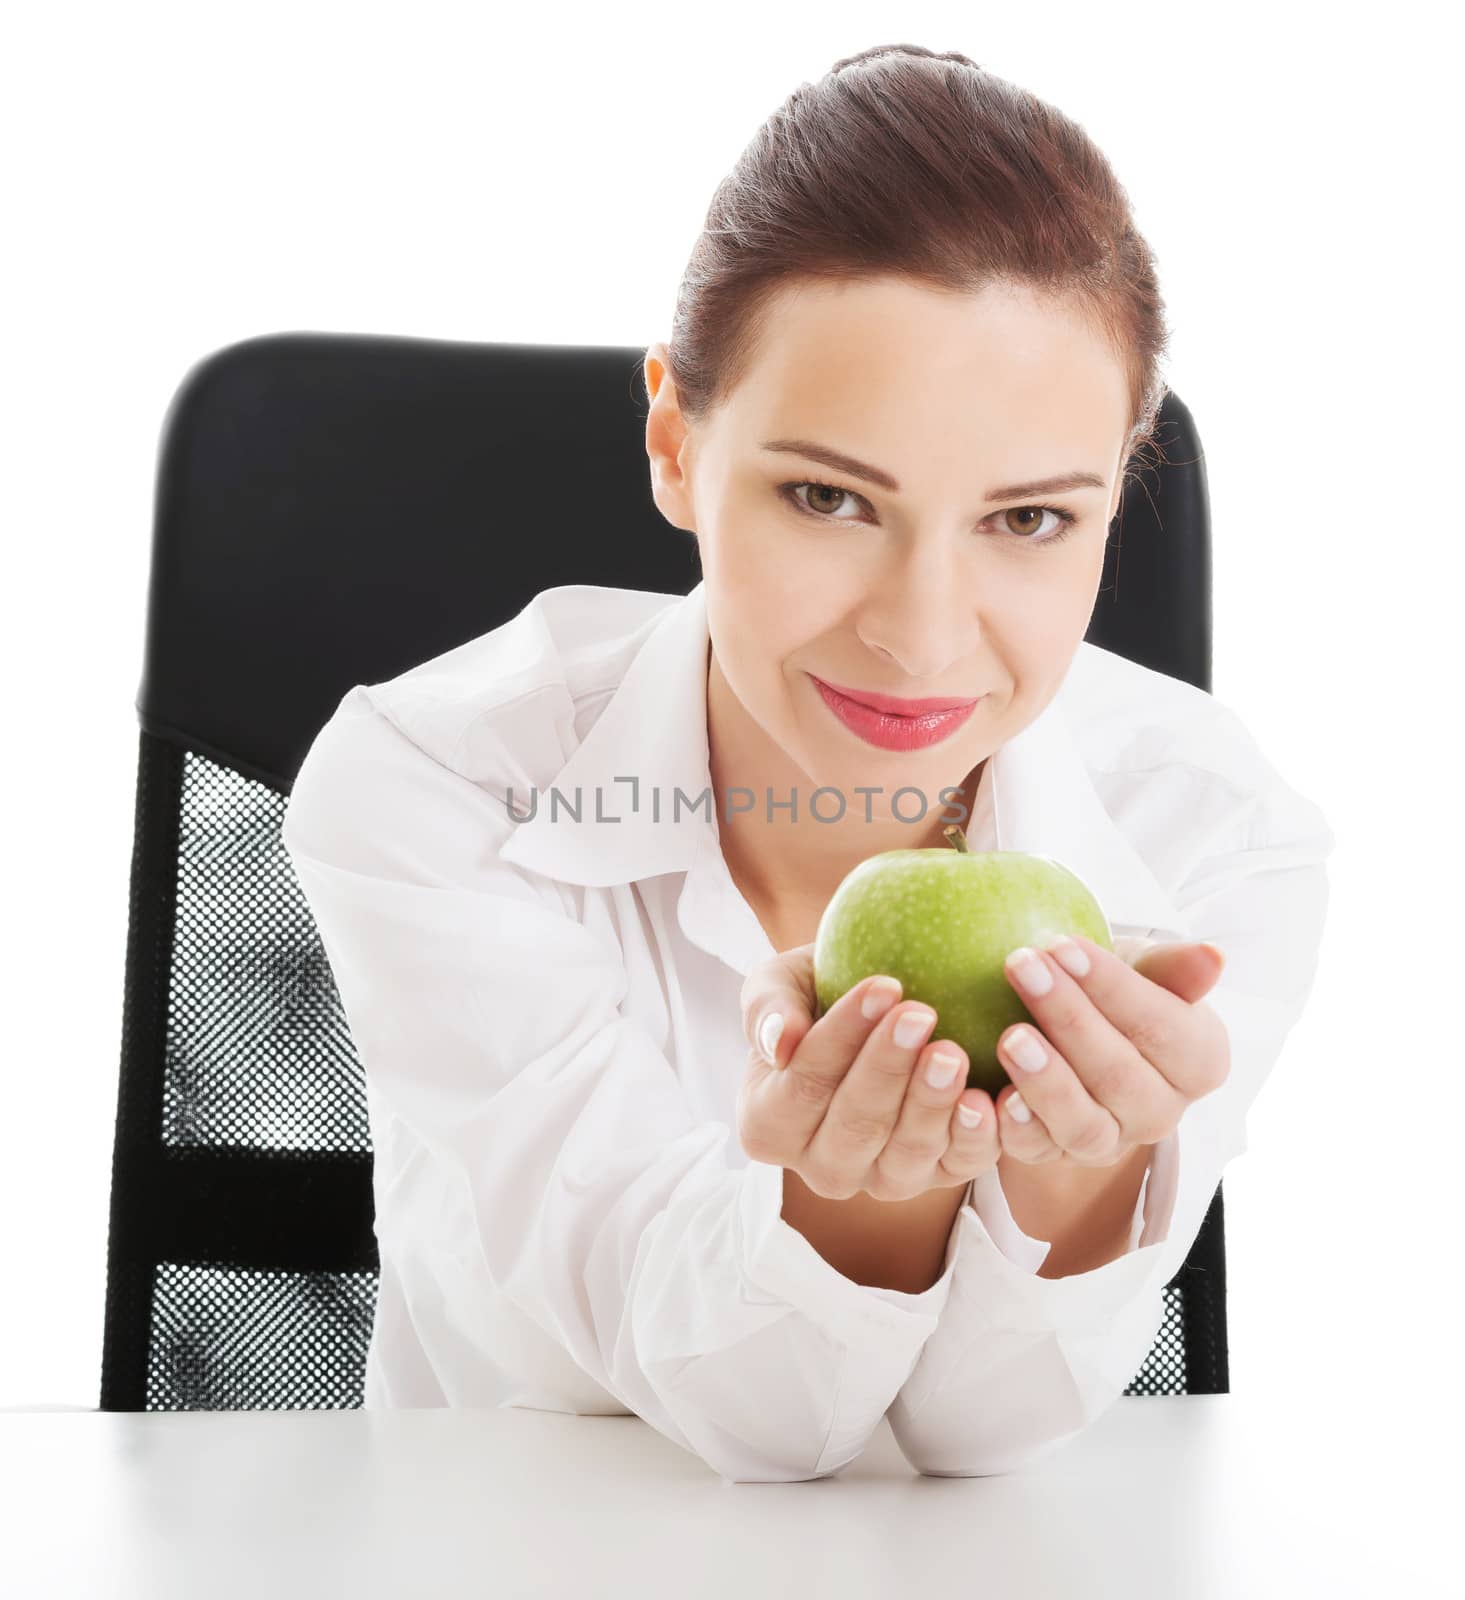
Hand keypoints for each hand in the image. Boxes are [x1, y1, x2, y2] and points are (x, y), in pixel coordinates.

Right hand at [736, 942, 1000, 1201]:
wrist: (883, 1013)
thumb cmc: (821, 994)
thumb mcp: (782, 984)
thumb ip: (767, 1008)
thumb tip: (781, 1043)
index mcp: (770, 1124)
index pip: (801, 1086)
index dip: (840, 1039)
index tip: (881, 986)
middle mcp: (822, 1166)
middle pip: (853, 1127)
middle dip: (887, 1070)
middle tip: (920, 1014)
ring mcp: (882, 1178)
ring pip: (905, 1155)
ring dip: (930, 1104)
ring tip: (953, 1052)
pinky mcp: (939, 1177)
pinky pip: (958, 1167)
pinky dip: (974, 1138)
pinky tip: (985, 1099)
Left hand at [993, 936, 1229, 1167]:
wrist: (1074, 1028)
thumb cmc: (1113, 990)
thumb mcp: (1143, 968)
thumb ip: (1173, 966)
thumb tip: (1213, 957)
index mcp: (1199, 1062)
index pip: (1161, 1027)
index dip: (1110, 987)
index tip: (1060, 943)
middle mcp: (1161, 1113)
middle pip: (1118, 1075)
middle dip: (1067, 1019)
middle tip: (1020, 966)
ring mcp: (1111, 1142)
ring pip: (1084, 1126)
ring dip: (1044, 1082)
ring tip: (1009, 1037)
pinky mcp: (1058, 1158)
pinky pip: (1038, 1154)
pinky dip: (1017, 1129)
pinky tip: (994, 1098)